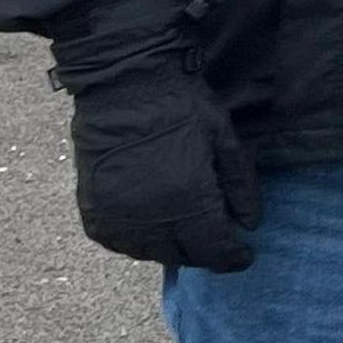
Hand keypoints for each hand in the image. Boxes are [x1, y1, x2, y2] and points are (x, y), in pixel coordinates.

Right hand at [66, 56, 260, 271]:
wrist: (125, 85)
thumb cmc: (181, 106)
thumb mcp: (225, 139)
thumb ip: (240, 186)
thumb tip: (251, 225)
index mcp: (188, 199)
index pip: (215, 249)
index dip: (233, 258)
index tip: (244, 256)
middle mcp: (150, 217)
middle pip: (185, 256)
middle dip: (206, 253)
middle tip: (217, 241)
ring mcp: (117, 217)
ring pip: (150, 254)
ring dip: (172, 248)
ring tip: (186, 232)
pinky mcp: (92, 211)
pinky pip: (119, 243)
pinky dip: (138, 241)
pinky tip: (152, 226)